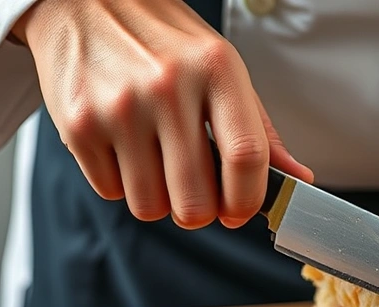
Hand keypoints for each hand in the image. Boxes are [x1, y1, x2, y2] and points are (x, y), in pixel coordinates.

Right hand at [11, 0, 312, 228]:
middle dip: (200, 212)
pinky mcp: (78, 125)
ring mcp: (119, 107)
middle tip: (196, 194)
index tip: (241, 210)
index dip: (248, 200)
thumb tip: (299, 179)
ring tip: (157, 163)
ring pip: (151, 206)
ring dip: (159, 199)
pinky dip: (122, 183)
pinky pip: (111, 192)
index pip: (246, 157)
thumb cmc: (162, 41)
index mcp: (216, 68)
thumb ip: (260, 131)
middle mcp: (167, 86)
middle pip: (195, 201)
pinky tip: (124, 148)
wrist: (82, 2)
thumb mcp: (222, 70)